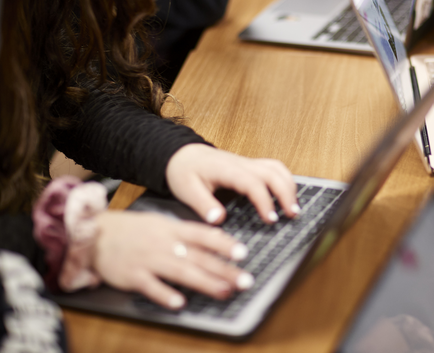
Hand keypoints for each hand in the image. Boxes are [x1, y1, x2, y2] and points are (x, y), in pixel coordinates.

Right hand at [93, 211, 252, 308]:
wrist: (94, 234)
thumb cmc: (133, 229)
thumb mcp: (162, 223)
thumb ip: (187, 233)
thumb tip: (216, 238)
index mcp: (172, 229)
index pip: (204, 235)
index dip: (224, 244)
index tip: (243, 252)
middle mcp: (164, 243)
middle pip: (199, 257)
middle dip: (224, 269)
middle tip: (245, 280)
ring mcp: (148, 260)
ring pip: (181, 271)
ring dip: (204, 282)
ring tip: (225, 291)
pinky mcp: (132, 276)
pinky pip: (151, 286)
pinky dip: (164, 294)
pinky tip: (179, 303)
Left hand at [166, 144, 297, 224]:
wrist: (182, 154)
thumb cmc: (184, 171)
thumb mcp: (186, 190)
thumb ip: (203, 205)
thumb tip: (219, 220)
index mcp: (227, 169)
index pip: (253, 183)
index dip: (265, 201)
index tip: (271, 219)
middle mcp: (242, 164)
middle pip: (272, 173)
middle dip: (286, 193)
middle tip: (292, 215)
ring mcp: (248, 163)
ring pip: (277, 168)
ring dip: (289, 186)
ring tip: (294, 208)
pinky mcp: (251, 166)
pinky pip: (274, 168)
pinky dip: (285, 180)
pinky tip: (287, 195)